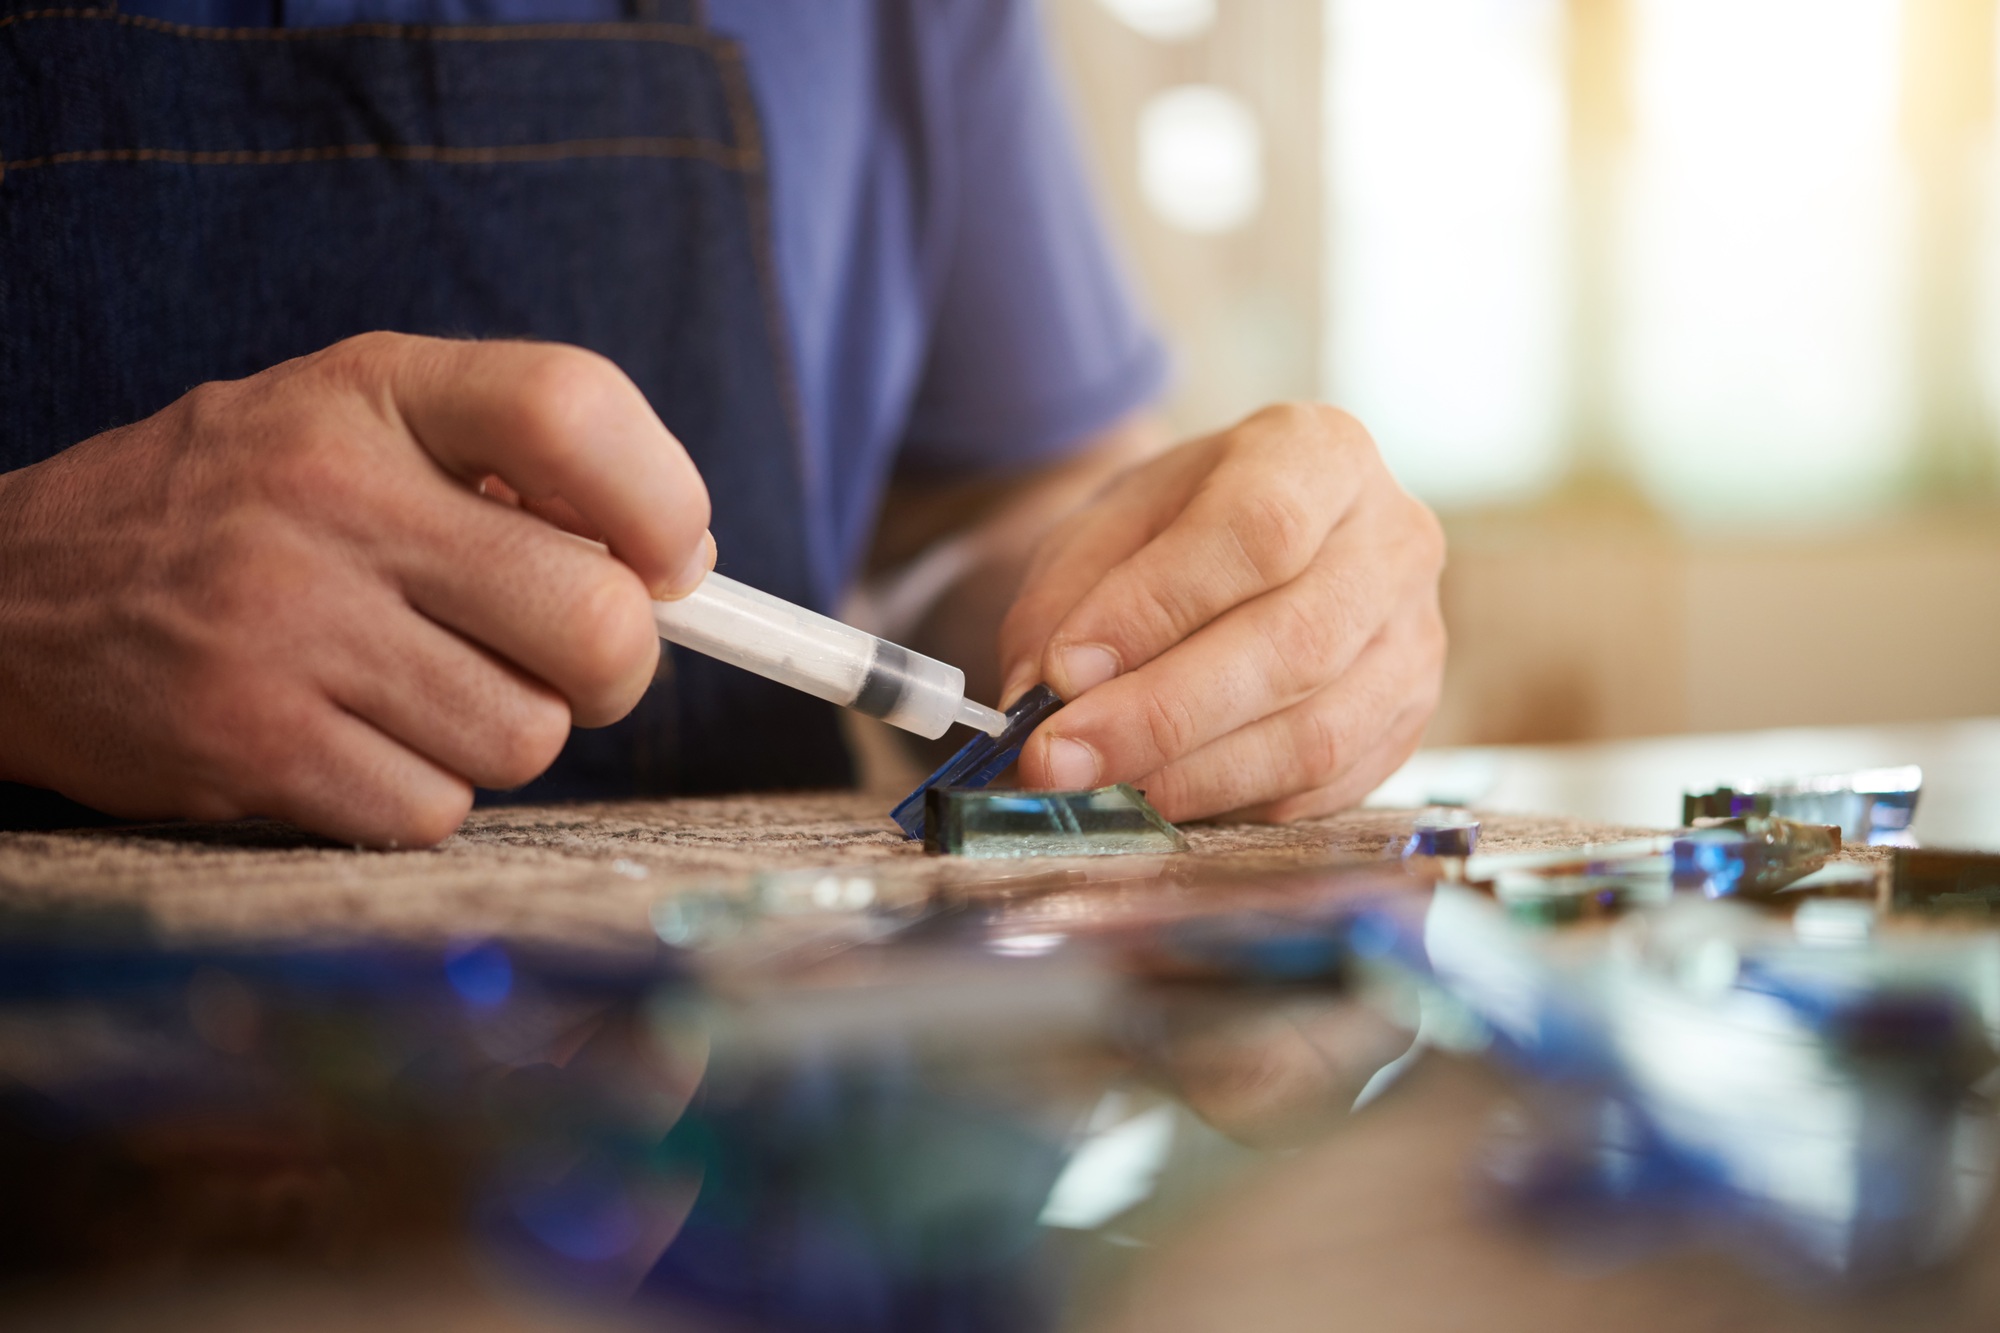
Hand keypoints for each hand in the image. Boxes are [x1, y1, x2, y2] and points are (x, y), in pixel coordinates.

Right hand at [0, 333, 709, 845]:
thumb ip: (514, 467)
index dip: (663, 502)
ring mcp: (288, 626)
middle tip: (562, 658)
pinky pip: (439, 810)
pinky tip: (354, 740)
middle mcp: (331, 497)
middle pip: (595, 620)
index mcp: (372, 390)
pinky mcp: (254, 745)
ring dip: (502, 733)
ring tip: (420, 689)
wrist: (10, 598)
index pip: (574, 409)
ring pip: (529, 736)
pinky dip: (422, 795)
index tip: (671, 560)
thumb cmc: (234, 509)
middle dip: (613, 665)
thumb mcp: (356, 422)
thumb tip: (684, 565)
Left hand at [998, 404, 1444, 822]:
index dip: (1156, 610)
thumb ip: (1065, 602)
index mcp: (1318, 453)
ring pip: (1316, 732)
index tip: (1063, 671)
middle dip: (1161, 716)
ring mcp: (1416, 636)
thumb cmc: (1177, 531)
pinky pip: (1327, 785)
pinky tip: (1163, 796)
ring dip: (1192, 776)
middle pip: (1294, 645)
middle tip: (1058, 757)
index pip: (1255, 531)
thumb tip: (1042, 697)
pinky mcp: (1410, 718)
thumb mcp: (1104, 528)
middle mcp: (1393, 539)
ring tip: (1099, 786)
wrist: (1252, 548)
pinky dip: (1234, 802)